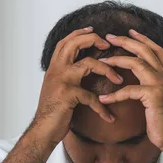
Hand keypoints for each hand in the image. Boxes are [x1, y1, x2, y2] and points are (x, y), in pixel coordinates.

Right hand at [32, 27, 123, 143]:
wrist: (42, 130)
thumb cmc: (52, 112)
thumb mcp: (57, 89)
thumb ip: (66, 77)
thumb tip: (82, 72)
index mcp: (54, 68)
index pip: (65, 43)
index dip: (79, 34)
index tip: (93, 31)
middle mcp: (56, 70)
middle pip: (74, 44)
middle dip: (93, 40)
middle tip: (108, 45)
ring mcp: (62, 81)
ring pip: (88, 64)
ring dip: (107, 70)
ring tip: (119, 80)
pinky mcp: (68, 95)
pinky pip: (91, 97)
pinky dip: (102, 108)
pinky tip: (109, 117)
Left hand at [97, 29, 162, 149]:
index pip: (156, 50)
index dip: (143, 40)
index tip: (130, 32)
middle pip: (145, 50)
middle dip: (127, 41)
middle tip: (110, 36)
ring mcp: (160, 84)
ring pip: (137, 63)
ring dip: (117, 60)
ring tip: (102, 61)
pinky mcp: (153, 96)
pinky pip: (129, 90)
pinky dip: (115, 95)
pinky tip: (104, 100)